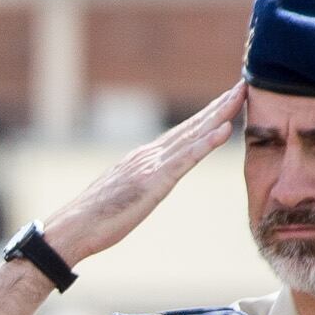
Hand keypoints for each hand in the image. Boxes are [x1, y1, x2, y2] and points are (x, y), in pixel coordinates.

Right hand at [38, 83, 243, 263]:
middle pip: (191, 126)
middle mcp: (149, 156)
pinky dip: (207, 142)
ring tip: (241, 96)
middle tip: (243, 86)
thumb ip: (138, 183)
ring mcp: (152, 166)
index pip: (181, 133)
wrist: (71, 229)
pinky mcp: (154, 182)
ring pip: (193, 135)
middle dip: (218, 105)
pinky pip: (186, 159)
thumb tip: (146, 183)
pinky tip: (225, 129)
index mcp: (142, 160)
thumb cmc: (92, 219)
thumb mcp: (122, 196)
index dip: (205, 116)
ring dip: (219, 114)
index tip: (226, 101)